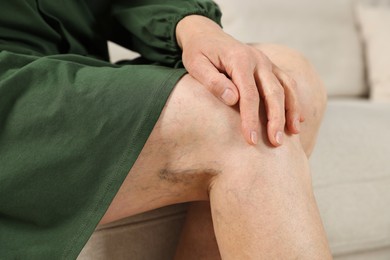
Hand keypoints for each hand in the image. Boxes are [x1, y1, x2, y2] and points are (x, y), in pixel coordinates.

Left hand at [176, 15, 302, 145]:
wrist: (206, 35)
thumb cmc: (198, 52)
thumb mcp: (196, 64)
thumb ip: (213, 81)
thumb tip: (233, 99)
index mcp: (240, 60)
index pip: (249, 94)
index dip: (251, 119)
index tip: (251, 140)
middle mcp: (258, 60)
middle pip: (273, 92)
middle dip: (276, 119)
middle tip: (276, 143)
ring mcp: (266, 62)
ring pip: (286, 87)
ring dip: (291, 111)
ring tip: (293, 134)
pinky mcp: (269, 67)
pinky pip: (287, 83)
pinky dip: (294, 101)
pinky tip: (297, 119)